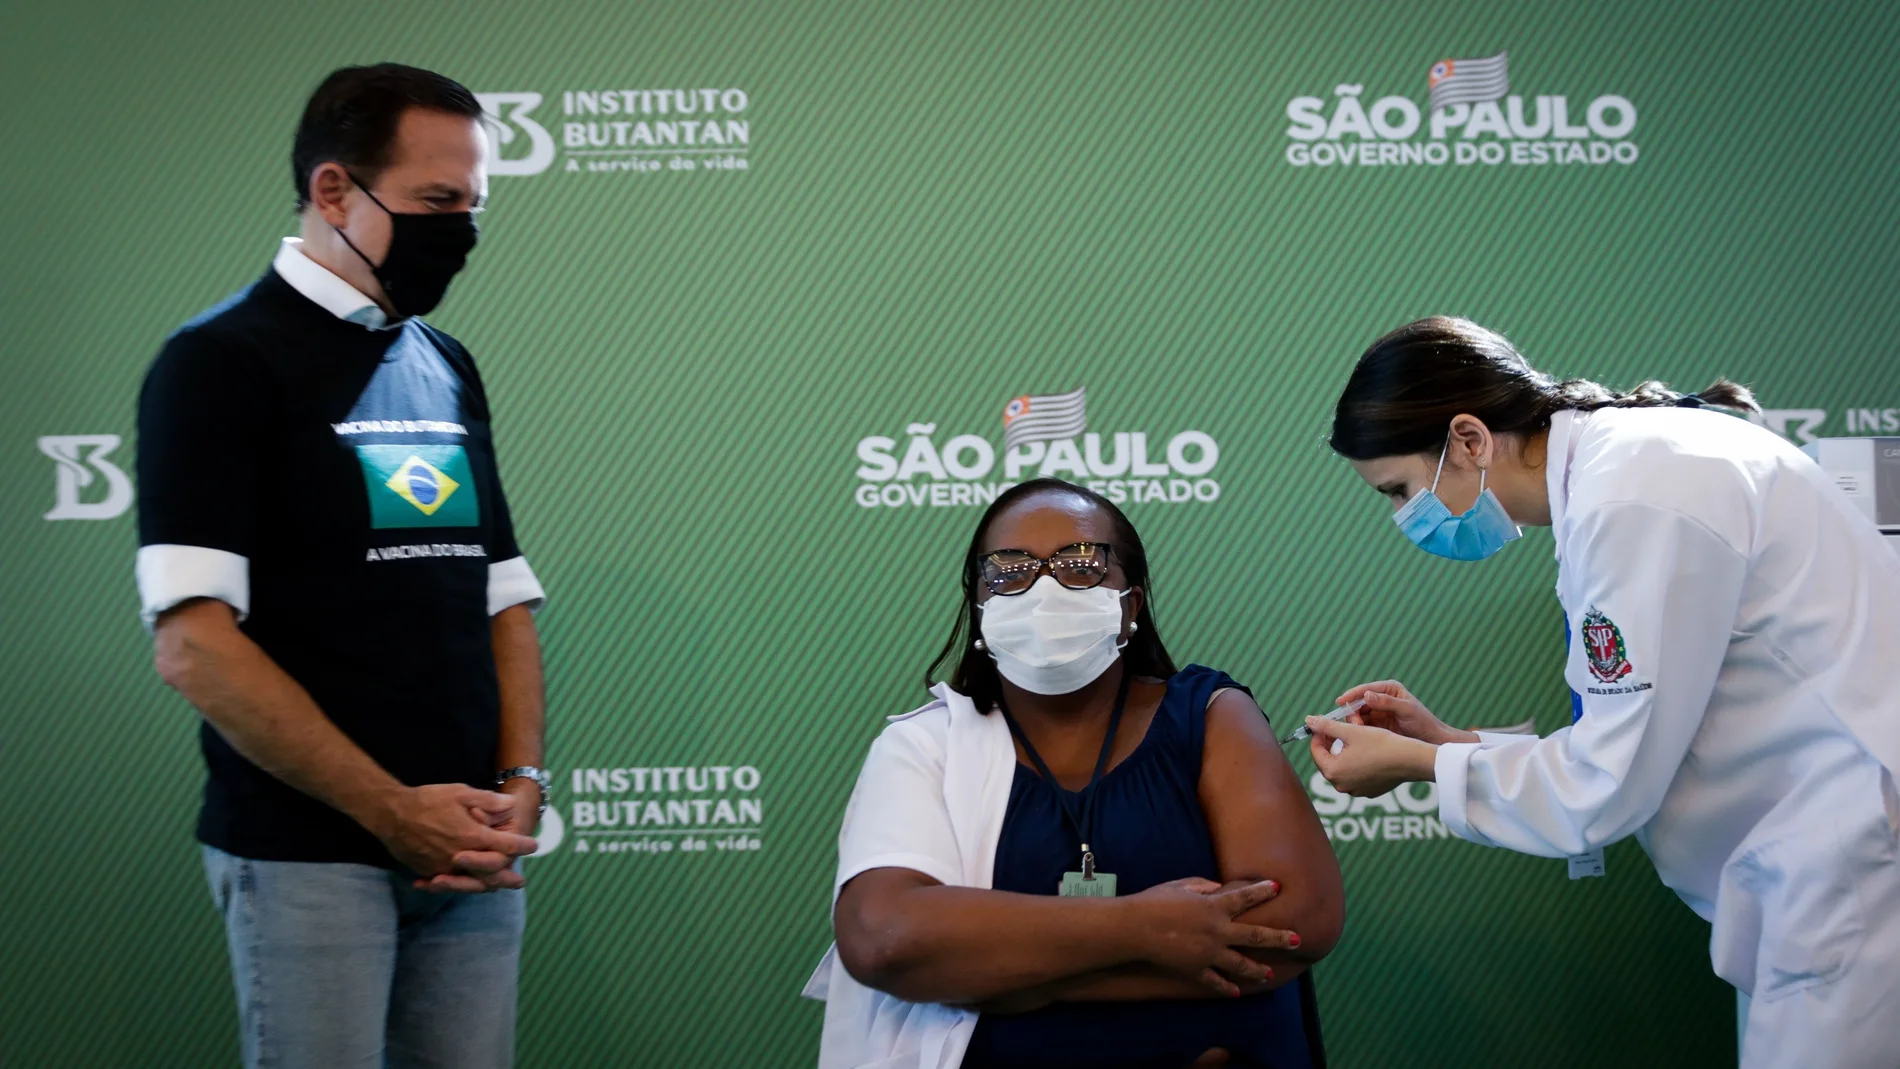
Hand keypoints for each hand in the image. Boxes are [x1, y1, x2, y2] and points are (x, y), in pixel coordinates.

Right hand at [364, 784, 536, 893]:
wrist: (390, 814)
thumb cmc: (427, 800)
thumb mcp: (460, 792)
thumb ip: (488, 801)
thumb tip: (510, 805)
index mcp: (471, 835)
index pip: (505, 845)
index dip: (522, 846)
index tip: (533, 845)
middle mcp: (459, 856)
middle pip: (491, 873)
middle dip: (508, 877)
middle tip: (520, 881)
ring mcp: (443, 866)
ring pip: (470, 883)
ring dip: (487, 886)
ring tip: (499, 888)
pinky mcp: (428, 871)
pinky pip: (449, 883)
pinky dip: (462, 886)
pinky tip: (469, 885)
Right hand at [1123, 878, 1297, 995]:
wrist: (1135, 928)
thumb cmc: (1155, 901)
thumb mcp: (1181, 885)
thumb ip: (1203, 886)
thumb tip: (1219, 889)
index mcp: (1214, 907)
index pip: (1245, 897)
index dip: (1262, 892)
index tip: (1278, 888)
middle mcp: (1218, 931)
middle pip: (1255, 936)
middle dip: (1278, 937)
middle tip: (1297, 940)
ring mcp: (1208, 953)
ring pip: (1240, 964)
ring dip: (1257, 969)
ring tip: (1268, 973)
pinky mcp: (1195, 969)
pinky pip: (1215, 981)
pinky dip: (1226, 988)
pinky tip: (1236, 992)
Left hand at [1306, 717, 1437, 796]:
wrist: (1410, 759)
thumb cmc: (1380, 743)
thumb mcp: (1351, 731)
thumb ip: (1326, 726)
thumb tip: (1308, 720)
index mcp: (1333, 771)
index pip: (1316, 751)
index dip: (1319, 734)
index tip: (1326, 723)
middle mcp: (1341, 786)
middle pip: (1328, 761)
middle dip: (1331, 743)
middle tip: (1339, 728)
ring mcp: (1356, 791)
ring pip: (1343, 768)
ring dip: (1344, 752)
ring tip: (1354, 737)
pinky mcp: (1369, 791)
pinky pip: (1356, 776)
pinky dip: (1357, 763)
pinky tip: (1367, 751)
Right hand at [1333, 681, 1478, 745]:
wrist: (1432, 741)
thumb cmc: (1423, 723)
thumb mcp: (1406, 710)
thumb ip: (1387, 702)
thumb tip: (1367, 695)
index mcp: (1390, 689)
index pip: (1366, 689)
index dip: (1352, 695)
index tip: (1340, 701)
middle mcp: (1382, 699)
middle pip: (1359, 702)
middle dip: (1354, 711)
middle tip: (1355, 724)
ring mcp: (1379, 712)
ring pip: (1359, 715)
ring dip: (1355, 722)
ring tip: (1358, 730)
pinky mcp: (1378, 725)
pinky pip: (1363, 725)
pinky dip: (1359, 729)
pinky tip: (1359, 735)